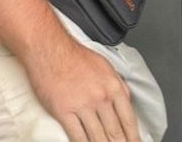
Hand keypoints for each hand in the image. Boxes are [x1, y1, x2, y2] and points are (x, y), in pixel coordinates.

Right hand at [25, 37, 140, 141]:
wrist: (48, 48)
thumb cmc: (74, 55)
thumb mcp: (104, 66)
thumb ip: (117, 85)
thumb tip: (125, 101)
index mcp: (113, 86)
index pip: (129, 120)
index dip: (134, 138)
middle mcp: (100, 97)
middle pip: (115, 133)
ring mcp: (82, 106)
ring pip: (98, 138)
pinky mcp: (64, 111)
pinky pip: (78, 136)